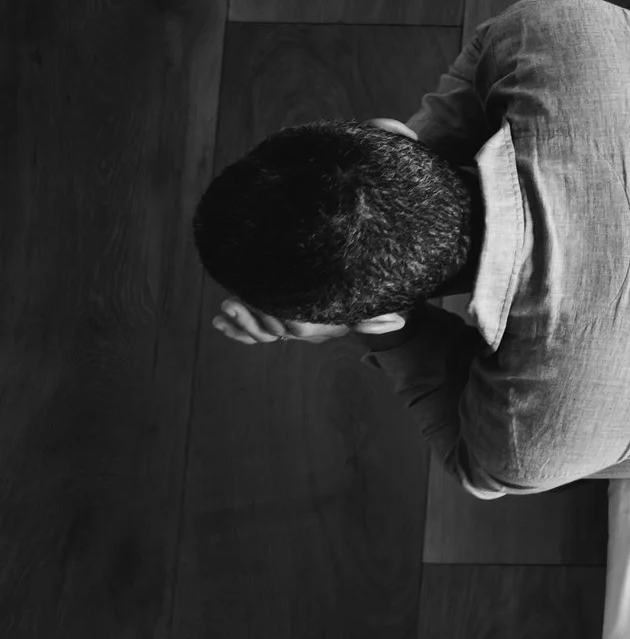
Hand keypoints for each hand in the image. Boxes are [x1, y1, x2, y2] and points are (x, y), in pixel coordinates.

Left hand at [211, 297, 405, 345]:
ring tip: (223, 309)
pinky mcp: (274, 328)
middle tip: (229, 302)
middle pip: (269, 331)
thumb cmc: (356, 309)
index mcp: (314, 328)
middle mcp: (298, 333)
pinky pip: (253, 337)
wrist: (350, 316)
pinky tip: (220, 322)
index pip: (290, 328)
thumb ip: (379, 318)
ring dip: (238, 323)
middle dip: (247, 317)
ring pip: (258, 335)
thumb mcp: (366, 311)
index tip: (254, 301)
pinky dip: (235, 332)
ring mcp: (284, 332)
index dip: (270, 317)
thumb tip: (400, 321)